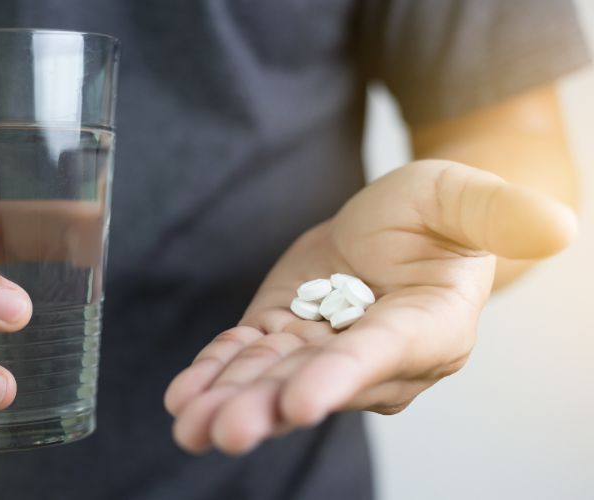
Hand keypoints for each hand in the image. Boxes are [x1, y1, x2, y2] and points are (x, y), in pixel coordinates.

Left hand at [164, 160, 576, 454]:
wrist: (394, 226)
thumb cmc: (436, 214)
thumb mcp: (463, 197)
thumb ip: (498, 213)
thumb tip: (558, 225)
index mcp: (426, 326)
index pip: (380, 356)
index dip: (341, 378)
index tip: (300, 403)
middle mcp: (373, 354)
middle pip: (316, 381)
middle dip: (267, 407)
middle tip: (223, 430)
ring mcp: (322, 347)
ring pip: (272, 377)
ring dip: (229, 400)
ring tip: (188, 423)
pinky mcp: (284, 331)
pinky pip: (248, 357)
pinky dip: (216, 373)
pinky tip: (182, 395)